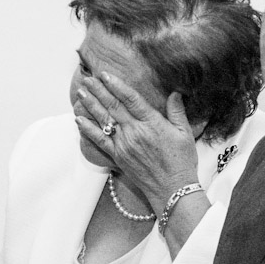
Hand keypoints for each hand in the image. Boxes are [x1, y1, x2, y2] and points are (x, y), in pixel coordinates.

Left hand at [75, 72, 198, 212]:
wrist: (172, 189)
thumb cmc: (181, 161)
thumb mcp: (185, 133)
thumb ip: (177, 111)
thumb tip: (175, 92)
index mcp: (152, 123)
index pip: (131, 99)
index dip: (117, 85)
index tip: (105, 74)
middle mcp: (135, 132)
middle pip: (113, 106)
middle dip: (99, 91)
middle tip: (88, 79)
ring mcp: (124, 144)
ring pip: (104, 120)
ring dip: (91, 105)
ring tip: (81, 92)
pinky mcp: (118, 156)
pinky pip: (100, 140)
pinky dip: (88, 129)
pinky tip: (79, 119)